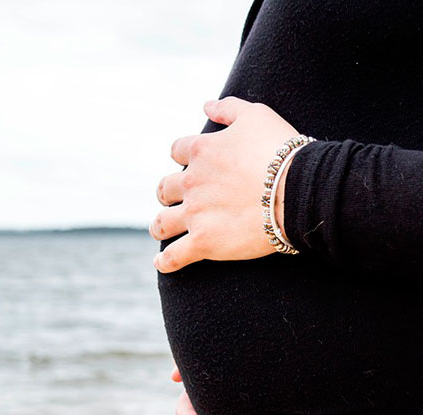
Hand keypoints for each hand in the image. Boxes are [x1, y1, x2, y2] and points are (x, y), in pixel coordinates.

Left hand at [150, 96, 298, 272]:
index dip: (182, 158)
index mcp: (201, 151)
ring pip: (161, 222)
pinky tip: (162, 264)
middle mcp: (191, 182)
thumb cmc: (282, 151)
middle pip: (164, 188)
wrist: (298, 190)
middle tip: (176, 201)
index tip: (189, 165)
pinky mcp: (203, 241)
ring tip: (161, 230)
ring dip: (160, 226)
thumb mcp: (256, 115)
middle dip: (168, 194)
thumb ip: (228, 108)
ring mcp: (194, 213)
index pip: (177, 151)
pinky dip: (166, 261)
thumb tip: (205, 106)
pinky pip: (174, 256)